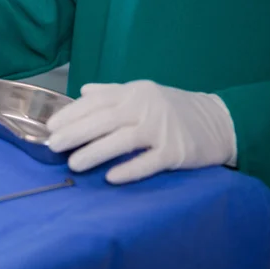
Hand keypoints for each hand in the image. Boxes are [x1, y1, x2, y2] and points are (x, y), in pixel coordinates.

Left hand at [46, 80, 236, 183]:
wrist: (218, 122)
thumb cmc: (172, 108)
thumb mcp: (143, 93)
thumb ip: (112, 92)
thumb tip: (83, 91)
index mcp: (134, 92)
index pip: (97, 101)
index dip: (72, 113)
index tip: (51, 126)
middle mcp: (146, 108)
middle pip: (105, 120)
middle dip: (76, 133)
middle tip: (54, 146)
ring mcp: (162, 130)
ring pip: (123, 140)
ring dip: (96, 152)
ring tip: (73, 164)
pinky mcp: (176, 152)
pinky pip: (149, 162)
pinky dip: (129, 169)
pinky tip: (110, 177)